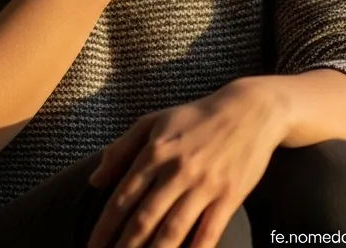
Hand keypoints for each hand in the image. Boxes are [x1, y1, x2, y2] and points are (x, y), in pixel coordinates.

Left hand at [86, 80, 288, 247]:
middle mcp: (177, 171)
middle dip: (124, 247)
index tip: (94, 247)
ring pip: (172, 230)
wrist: (251, 110)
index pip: (123, 198)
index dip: (105, 228)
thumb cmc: (198, 117)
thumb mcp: (154, 122)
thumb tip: (95, 181)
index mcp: (156, 153)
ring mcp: (204, 185)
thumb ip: (121, 149)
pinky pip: (208, 233)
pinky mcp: (229, 196)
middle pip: (144, 220)